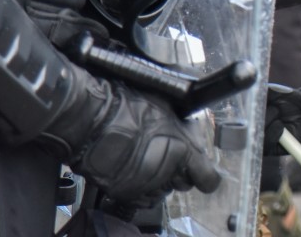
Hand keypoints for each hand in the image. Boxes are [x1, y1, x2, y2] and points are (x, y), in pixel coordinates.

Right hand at [42, 65, 220, 207]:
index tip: (203, 169)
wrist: (92, 119)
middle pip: (184, 182)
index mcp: (183, 152)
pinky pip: (141, 195)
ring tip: (146, 157)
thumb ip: (185, 124)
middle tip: (169, 152)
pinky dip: (141, 186)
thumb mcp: (168, 106)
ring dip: (160, 178)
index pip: (208, 179)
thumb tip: (192, 124)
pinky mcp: (124, 192)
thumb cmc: (128, 107)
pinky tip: (134, 167)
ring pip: (163, 189)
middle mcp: (167, 173)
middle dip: (180, 170)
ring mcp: (144, 185)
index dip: (207, 175)